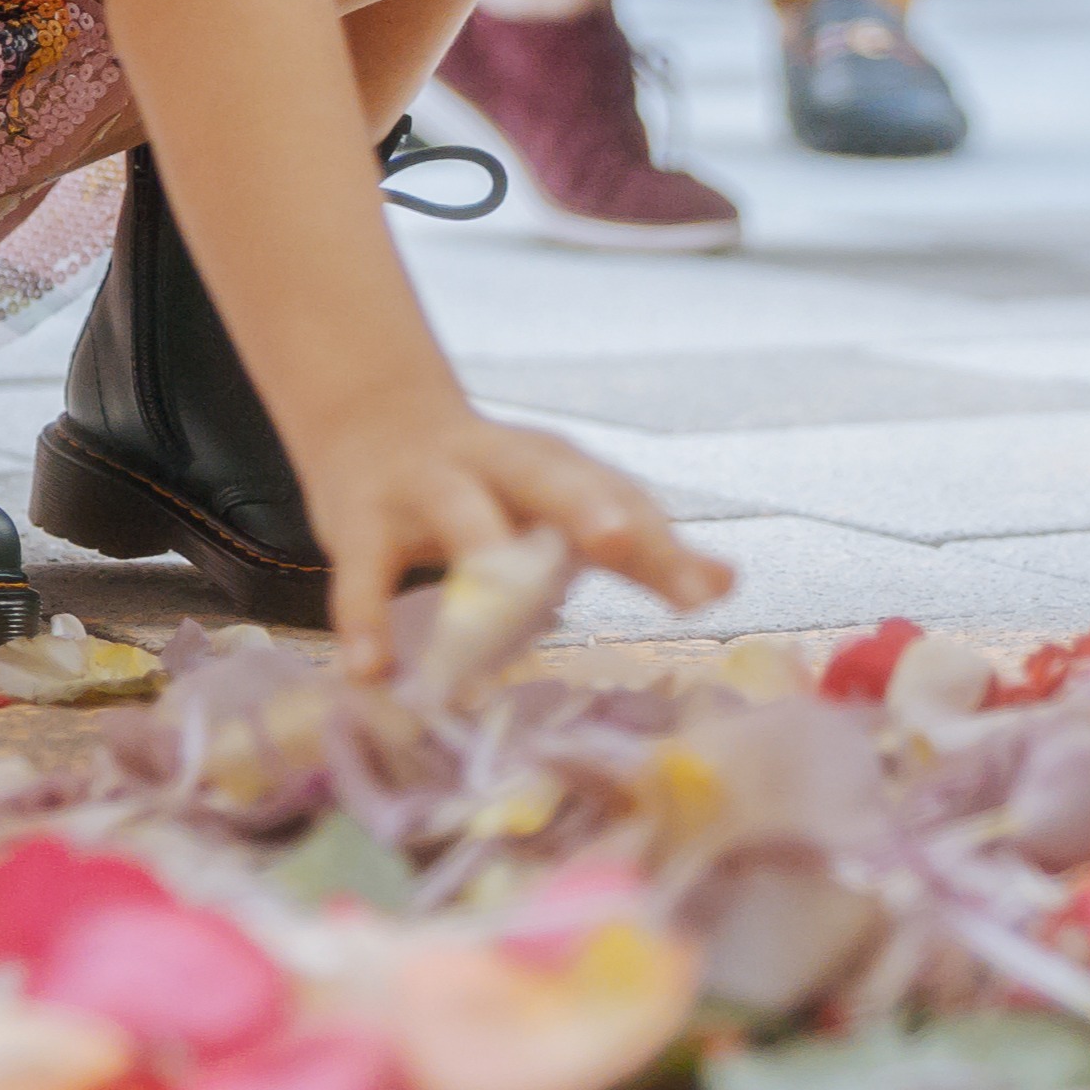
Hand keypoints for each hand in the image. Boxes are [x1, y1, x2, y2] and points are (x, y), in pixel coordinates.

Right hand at [295, 399, 730, 673]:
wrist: (376, 418)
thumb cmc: (495, 485)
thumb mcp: (567, 504)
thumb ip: (641, 548)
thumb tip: (728, 584)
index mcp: (559, 466)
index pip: (620, 498)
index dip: (662, 544)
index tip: (707, 593)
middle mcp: (499, 465)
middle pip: (548, 476)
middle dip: (583, 504)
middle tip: (617, 540)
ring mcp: (426, 486)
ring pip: (458, 512)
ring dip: (477, 556)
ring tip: (493, 624)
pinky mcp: (361, 520)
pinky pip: (364, 573)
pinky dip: (366, 620)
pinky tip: (371, 670)